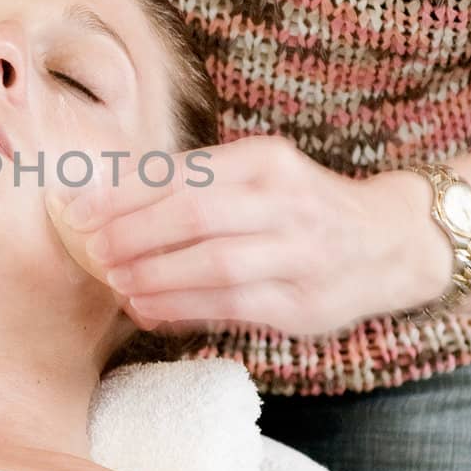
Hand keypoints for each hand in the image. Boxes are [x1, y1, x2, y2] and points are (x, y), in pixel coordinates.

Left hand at [44, 136, 448, 337]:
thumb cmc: (302, 209)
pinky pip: (232, 305)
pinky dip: (183, 307)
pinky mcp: (303, 302)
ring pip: (214, 262)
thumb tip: (109, 207)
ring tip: (116, 282)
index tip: (80, 210)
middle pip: (196, 213)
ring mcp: (299, 253)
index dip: (125, 193)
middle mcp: (286, 201)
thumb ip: (198, 188)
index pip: (184, 172)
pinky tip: (149, 310)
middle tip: (94, 249)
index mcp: (266, 161)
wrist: (390, 243)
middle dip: (135, 233)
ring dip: (155, 275)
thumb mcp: (260, 178)